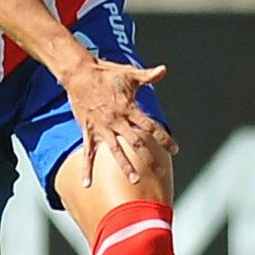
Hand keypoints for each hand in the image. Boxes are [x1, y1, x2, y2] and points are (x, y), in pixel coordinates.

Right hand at [61, 59, 176, 187]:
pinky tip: (87, 184)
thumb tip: (163, 70)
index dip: (164, 138)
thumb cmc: (106, 73)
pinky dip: (86, 169)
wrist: (80, 74)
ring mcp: (102, 127)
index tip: (175, 149)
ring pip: (116, 150)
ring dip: (125, 166)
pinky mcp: (88, 130)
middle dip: (149, 158)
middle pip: (136, 142)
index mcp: (129, 108)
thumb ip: (148, 75)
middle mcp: (117, 120)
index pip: (151, 126)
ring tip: (134, 180)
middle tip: (160, 172)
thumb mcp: (129, 73)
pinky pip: (87, 153)